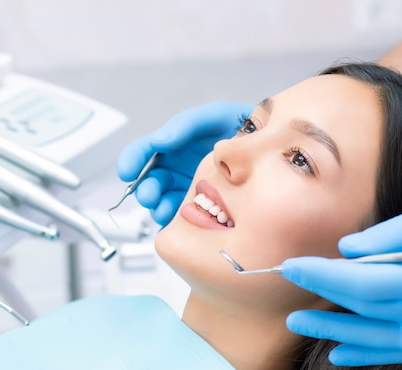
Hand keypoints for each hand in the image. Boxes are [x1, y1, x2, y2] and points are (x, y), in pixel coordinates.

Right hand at [117, 101, 253, 225]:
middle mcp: (178, 167)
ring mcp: (188, 187)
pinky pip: (180, 215)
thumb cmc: (244, 127)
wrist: (274, 147)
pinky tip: (176, 218)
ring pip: (162, 200)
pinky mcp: (202, 205)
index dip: (131, 160)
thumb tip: (159, 142)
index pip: (144, 152)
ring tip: (163, 208)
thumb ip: (184, 125)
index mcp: (174, 144)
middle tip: (150, 194)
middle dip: (145, 189)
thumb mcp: (213, 117)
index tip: (127, 171)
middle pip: (150, 180)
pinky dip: (173, 218)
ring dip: (157, 206)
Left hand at [281, 185, 401, 365]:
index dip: (322, 274)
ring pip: (377, 339)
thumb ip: (388, 236)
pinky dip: (366, 354)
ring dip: (335, 331)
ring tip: (299, 323)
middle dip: (321, 297)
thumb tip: (345, 250)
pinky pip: (399, 351)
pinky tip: (338, 353)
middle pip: (365, 309)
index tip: (290, 264)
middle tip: (286, 288)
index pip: (363, 281)